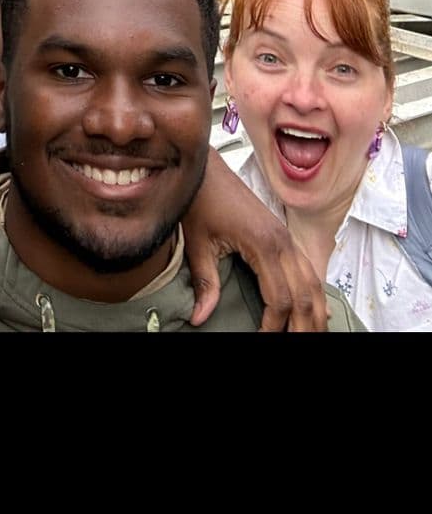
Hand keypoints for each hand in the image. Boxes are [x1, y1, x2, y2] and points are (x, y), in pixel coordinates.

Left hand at [183, 147, 327, 331]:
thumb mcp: (198, 244)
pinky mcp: (283, 235)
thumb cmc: (201, 200)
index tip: (263, 339)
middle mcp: (283, 241)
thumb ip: (205, 283)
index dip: (274, 325)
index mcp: (264, 244)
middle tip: (296, 343)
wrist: (205, 169)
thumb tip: (200, 317)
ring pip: (313, 282)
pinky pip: (308, 268)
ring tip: (312, 334)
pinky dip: (314, 292)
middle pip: (305, 294)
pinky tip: (315, 309)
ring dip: (315, 312)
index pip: (280, 298)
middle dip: (303, 325)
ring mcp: (286, 237)